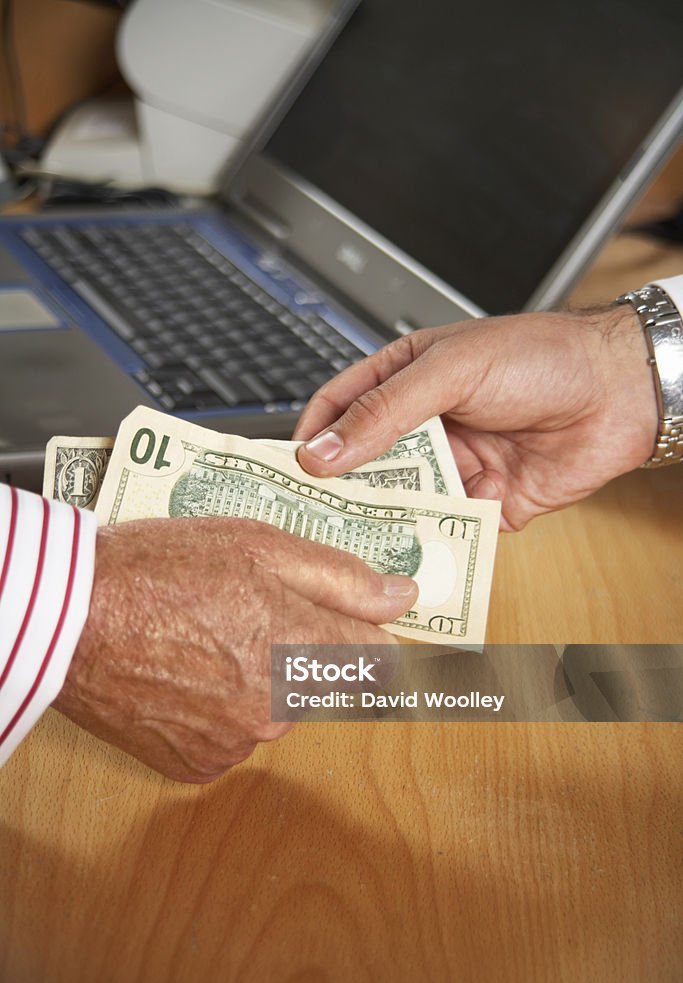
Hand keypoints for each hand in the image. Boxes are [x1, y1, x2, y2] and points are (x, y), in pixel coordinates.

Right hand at [53, 518, 416, 782]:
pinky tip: (188, 674)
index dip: (356, 627)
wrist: (71, 618)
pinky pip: (236, 737)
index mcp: (305, 652)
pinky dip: (222, 711)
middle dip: (301, 648)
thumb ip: (341, 578)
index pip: (378, 657)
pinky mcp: (201, 765)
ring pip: (278, 709)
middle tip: (246, 610)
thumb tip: (403, 597)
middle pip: (324, 682)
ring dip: (259, 679)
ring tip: (206, 638)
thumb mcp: (260, 545)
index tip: (337, 615)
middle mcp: (281, 710)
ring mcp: (240, 744)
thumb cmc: (160, 569)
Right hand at [294, 306, 657, 530]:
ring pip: (404, 502)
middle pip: (367, 464)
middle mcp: (427, 426)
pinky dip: (431, 544)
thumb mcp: (450, 371)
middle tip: (311, 519)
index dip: (312, 437)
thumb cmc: (540, 357)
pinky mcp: (487, 505)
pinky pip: (448, 531)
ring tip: (354, 544)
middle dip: (342, 490)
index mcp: (407, 379)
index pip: (341, 409)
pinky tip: (412, 556)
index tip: (286, 471)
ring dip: (383, 522)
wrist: (620, 391)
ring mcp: (456, 466)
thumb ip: (384, 412)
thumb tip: (323, 450)